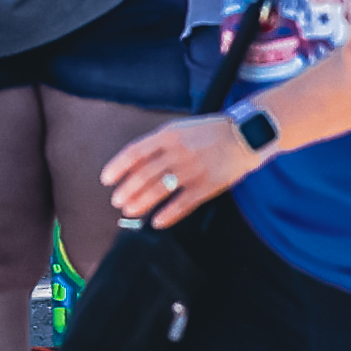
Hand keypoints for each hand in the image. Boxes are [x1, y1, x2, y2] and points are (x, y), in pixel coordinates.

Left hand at [101, 113, 255, 229]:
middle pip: (144, 174)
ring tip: (130, 211)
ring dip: (141, 202)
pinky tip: (157, 221)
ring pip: (159, 190)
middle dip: (127, 190)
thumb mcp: (180, 129)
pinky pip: (183, 203)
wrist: (245, 135)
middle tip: (117, 200)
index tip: (106, 179)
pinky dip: (168, 214)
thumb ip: (159, 144)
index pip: (135, 152)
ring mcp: (192, 169)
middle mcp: (177, 152)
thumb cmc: (210, 132)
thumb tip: (135, 163)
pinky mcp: (207, 186)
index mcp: (168, 135)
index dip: (118, 167)